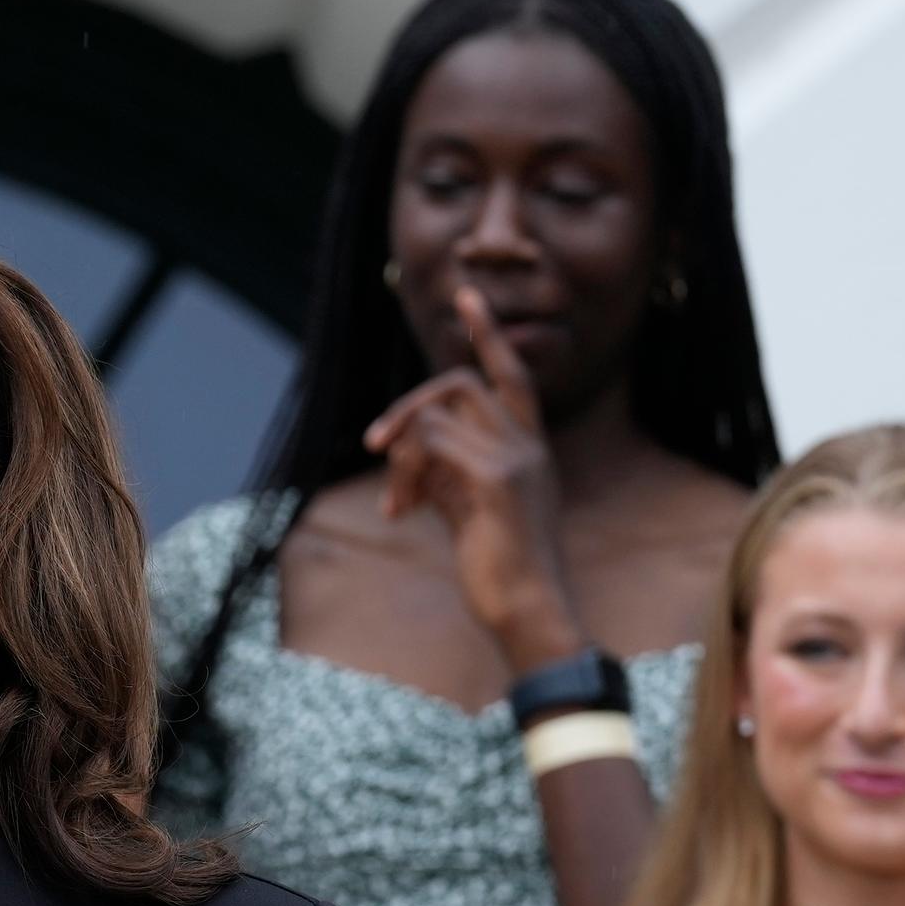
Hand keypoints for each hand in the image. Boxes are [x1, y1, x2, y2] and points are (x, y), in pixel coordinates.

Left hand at [366, 282, 582, 663]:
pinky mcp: (497, 481)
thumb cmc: (497, 569)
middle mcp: (529, 444)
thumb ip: (444, 470)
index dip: (487, 334)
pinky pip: (431, 445)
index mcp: (529, 448)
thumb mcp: (466, 508)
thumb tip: (405, 448)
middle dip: (408, 406)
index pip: (511, 375)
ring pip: (437, 414)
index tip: (465, 295)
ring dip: (401, 452)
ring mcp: (517, 459)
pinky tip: (399, 511)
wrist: (526, 610)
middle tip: (374, 444)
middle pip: (460, 384)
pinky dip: (404, 473)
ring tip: (396, 501)